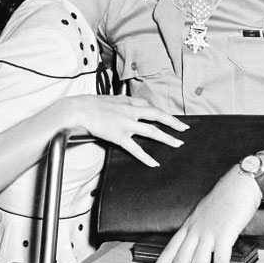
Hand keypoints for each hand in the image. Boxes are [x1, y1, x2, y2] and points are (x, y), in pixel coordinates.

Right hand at [64, 95, 187, 165]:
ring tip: (177, 144)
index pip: (151, 106)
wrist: (79, 109)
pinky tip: (154, 163)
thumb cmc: (93, 105)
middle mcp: (131, 111)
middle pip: (158, 116)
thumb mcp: (112, 99)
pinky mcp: (119, 136)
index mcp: (129, 102)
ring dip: (167, 138)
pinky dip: (146, 157)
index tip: (173, 118)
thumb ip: (125, 102)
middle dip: (173, 123)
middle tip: (184, 129)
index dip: (164, 112)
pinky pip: (136, 149)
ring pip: (152, 131)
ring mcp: (126, 124)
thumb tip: (134, 104)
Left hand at [146, 168, 260, 262]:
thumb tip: (197, 241)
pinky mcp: (225, 234)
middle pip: (180, 262)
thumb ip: (199, 228)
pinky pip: (221, 261)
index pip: (169, 249)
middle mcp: (195, 231)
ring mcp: (209, 233)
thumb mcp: (204, 212)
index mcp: (189, 226)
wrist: (240, 182)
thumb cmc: (226, 198)